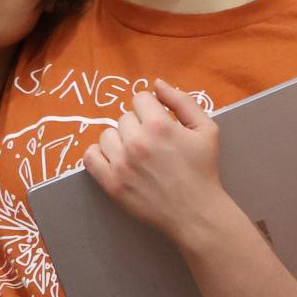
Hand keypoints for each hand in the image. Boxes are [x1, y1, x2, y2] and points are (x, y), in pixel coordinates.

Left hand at [83, 80, 237, 251]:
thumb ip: (182, 101)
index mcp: (159, 125)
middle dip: (138, 127)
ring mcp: (121, 164)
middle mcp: (137, 142)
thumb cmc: (203, 170)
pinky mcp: (111, 184)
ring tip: (137, 155)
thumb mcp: (206, 129)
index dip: (152, 110)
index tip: (159, 125)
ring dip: (120, 141)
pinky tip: (116, 161)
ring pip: (107, 135)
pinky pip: (90, 157)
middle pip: (124, 118)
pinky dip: (100, 155)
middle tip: (153, 145)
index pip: (140, 99)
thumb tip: (157, 84)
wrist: (195, 213)